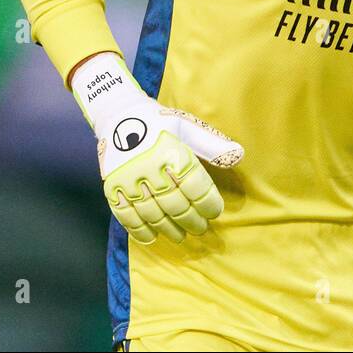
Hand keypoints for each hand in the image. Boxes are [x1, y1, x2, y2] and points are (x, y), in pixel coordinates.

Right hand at [72, 53, 243, 244]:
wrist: (119, 115)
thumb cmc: (160, 122)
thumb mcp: (188, 126)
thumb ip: (212, 144)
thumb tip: (239, 156)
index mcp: (172, 152)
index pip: (195, 186)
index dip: (207, 203)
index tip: (215, 213)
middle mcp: (150, 167)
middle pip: (175, 203)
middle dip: (191, 220)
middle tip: (201, 229)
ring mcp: (129, 179)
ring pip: (152, 213)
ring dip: (168, 228)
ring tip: (181, 236)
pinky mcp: (112, 186)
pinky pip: (125, 214)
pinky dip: (138, 229)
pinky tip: (151, 238)